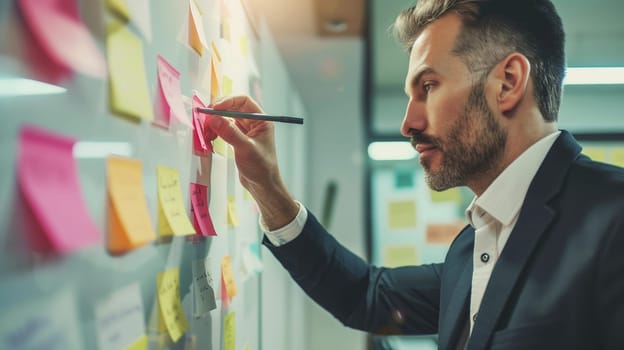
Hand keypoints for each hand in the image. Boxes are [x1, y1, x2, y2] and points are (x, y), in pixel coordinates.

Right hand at [204, 95, 298, 229]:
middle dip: (218, 111)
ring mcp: (245, 130)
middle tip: (205, 118)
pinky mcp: (237, 139)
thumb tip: (213, 118)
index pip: (243, 101)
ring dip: (214, 122)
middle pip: (232, 107)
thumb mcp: (245, 149)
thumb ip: (230, 132)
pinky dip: (215, 131)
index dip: (228, 101)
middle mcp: (253, 122)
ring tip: (206, 132)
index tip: (214, 108)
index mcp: (261, 120)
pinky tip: (210, 138)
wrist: (262, 185)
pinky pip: (224, 128)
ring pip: (226, 118)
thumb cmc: (261, 168)